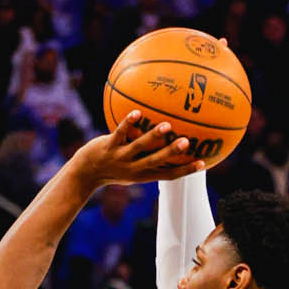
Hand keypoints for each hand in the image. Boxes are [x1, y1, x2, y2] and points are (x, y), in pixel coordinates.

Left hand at [74, 111, 194, 189]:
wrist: (85, 173)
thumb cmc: (112, 169)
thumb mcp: (132, 170)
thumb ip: (148, 160)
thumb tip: (166, 144)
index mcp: (143, 175)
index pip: (168, 175)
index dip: (186, 170)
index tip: (204, 163)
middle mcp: (133, 168)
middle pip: (156, 161)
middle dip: (172, 152)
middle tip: (188, 143)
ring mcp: (121, 157)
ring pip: (139, 147)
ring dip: (153, 137)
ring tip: (167, 126)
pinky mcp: (108, 146)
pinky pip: (120, 133)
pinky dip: (128, 123)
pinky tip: (137, 112)